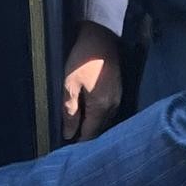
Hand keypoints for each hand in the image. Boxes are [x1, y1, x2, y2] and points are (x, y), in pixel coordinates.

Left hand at [63, 21, 121, 140]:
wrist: (101, 38)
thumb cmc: (82, 60)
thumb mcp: (70, 85)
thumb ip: (70, 112)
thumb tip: (69, 134)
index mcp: (101, 107)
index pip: (91, 134)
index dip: (79, 142)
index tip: (68, 147)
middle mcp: (113, 106)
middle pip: (100, 129)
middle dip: (86, 135)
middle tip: (71, 137)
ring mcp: (118, 98)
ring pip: (105, 121)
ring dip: (93, 126)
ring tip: (78, 126)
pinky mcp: (118, 90)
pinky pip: (109, 111)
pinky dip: (99, 115)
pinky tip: (89, 112)